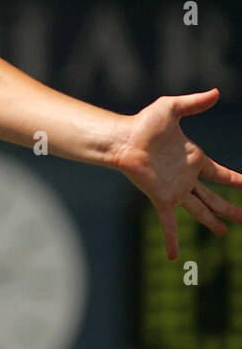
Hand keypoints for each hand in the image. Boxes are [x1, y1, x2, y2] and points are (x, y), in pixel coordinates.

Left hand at [113, 88, 241, 260]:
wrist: (120, 139)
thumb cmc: (142, 123)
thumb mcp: (171, 108)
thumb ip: (194, 102)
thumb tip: (217, 92)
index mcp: (194, 158)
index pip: (221, 173)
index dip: (236, 180)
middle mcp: (187, 177)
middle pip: (214, 197)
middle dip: (231, 208)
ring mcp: (175, 189)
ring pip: (200, 210)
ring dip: (212, 222)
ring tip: (224, 233)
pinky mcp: (161, 198)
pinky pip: (169, 222)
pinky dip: (171, 239)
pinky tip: (172, 256)